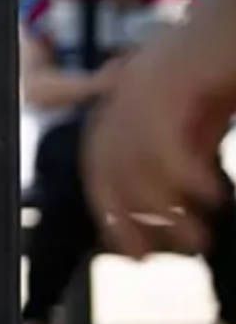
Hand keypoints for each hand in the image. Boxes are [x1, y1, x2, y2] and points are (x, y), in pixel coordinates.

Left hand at [83, 31, 227, 258]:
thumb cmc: (228, 65)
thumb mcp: (200, 118)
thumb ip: (183, 151)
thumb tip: (176, 207)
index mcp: (126, 101)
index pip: (100, 166)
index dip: (112, 212)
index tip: (134, 254)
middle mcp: (125, 93)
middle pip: (107, 168)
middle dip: (125, 219)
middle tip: (153, 259)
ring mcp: (142, 85)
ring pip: (136, 163)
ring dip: (165, 210)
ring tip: (199, 240)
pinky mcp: (170, 80)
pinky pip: (164, 142)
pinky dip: (186, 176)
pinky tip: (215, 198)